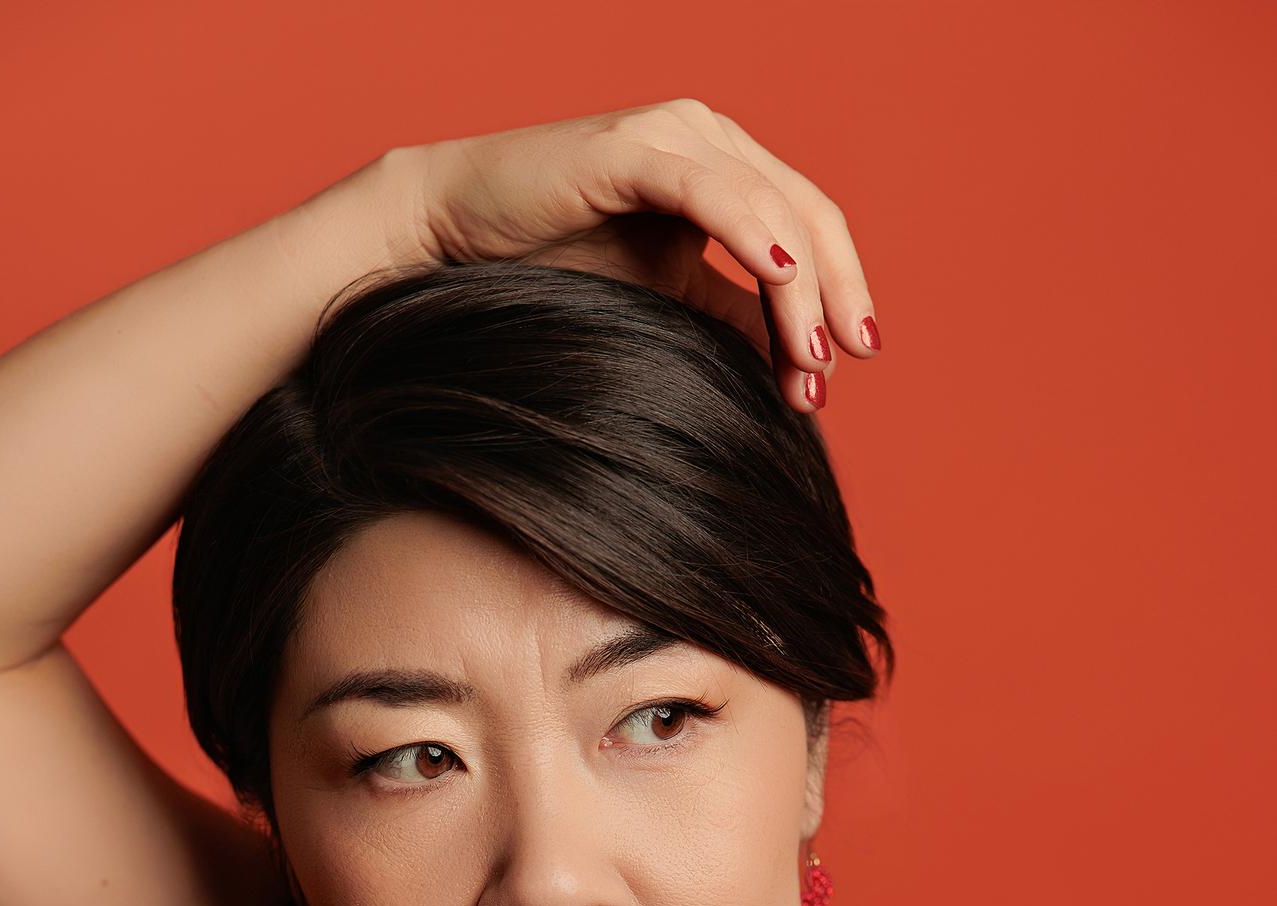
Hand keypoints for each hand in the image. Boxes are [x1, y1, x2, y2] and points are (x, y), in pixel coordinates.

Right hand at [383, 99, 879, 414]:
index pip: (809, 225)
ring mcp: (672, 137)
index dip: (841, 289)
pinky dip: (752, 229)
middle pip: (807, 213)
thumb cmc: (552, 264)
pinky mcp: (629, 150)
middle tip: (851, 361)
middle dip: (838, 291)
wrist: (453, 231)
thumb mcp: (664, 300)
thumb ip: (729, 318)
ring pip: (769, 207)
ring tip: (816, 354)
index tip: (853, 362)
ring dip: (803, 284)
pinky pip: (709, 189)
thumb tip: (798, 366)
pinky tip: (781, 272)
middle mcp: (708, 141)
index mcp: (723, 171)